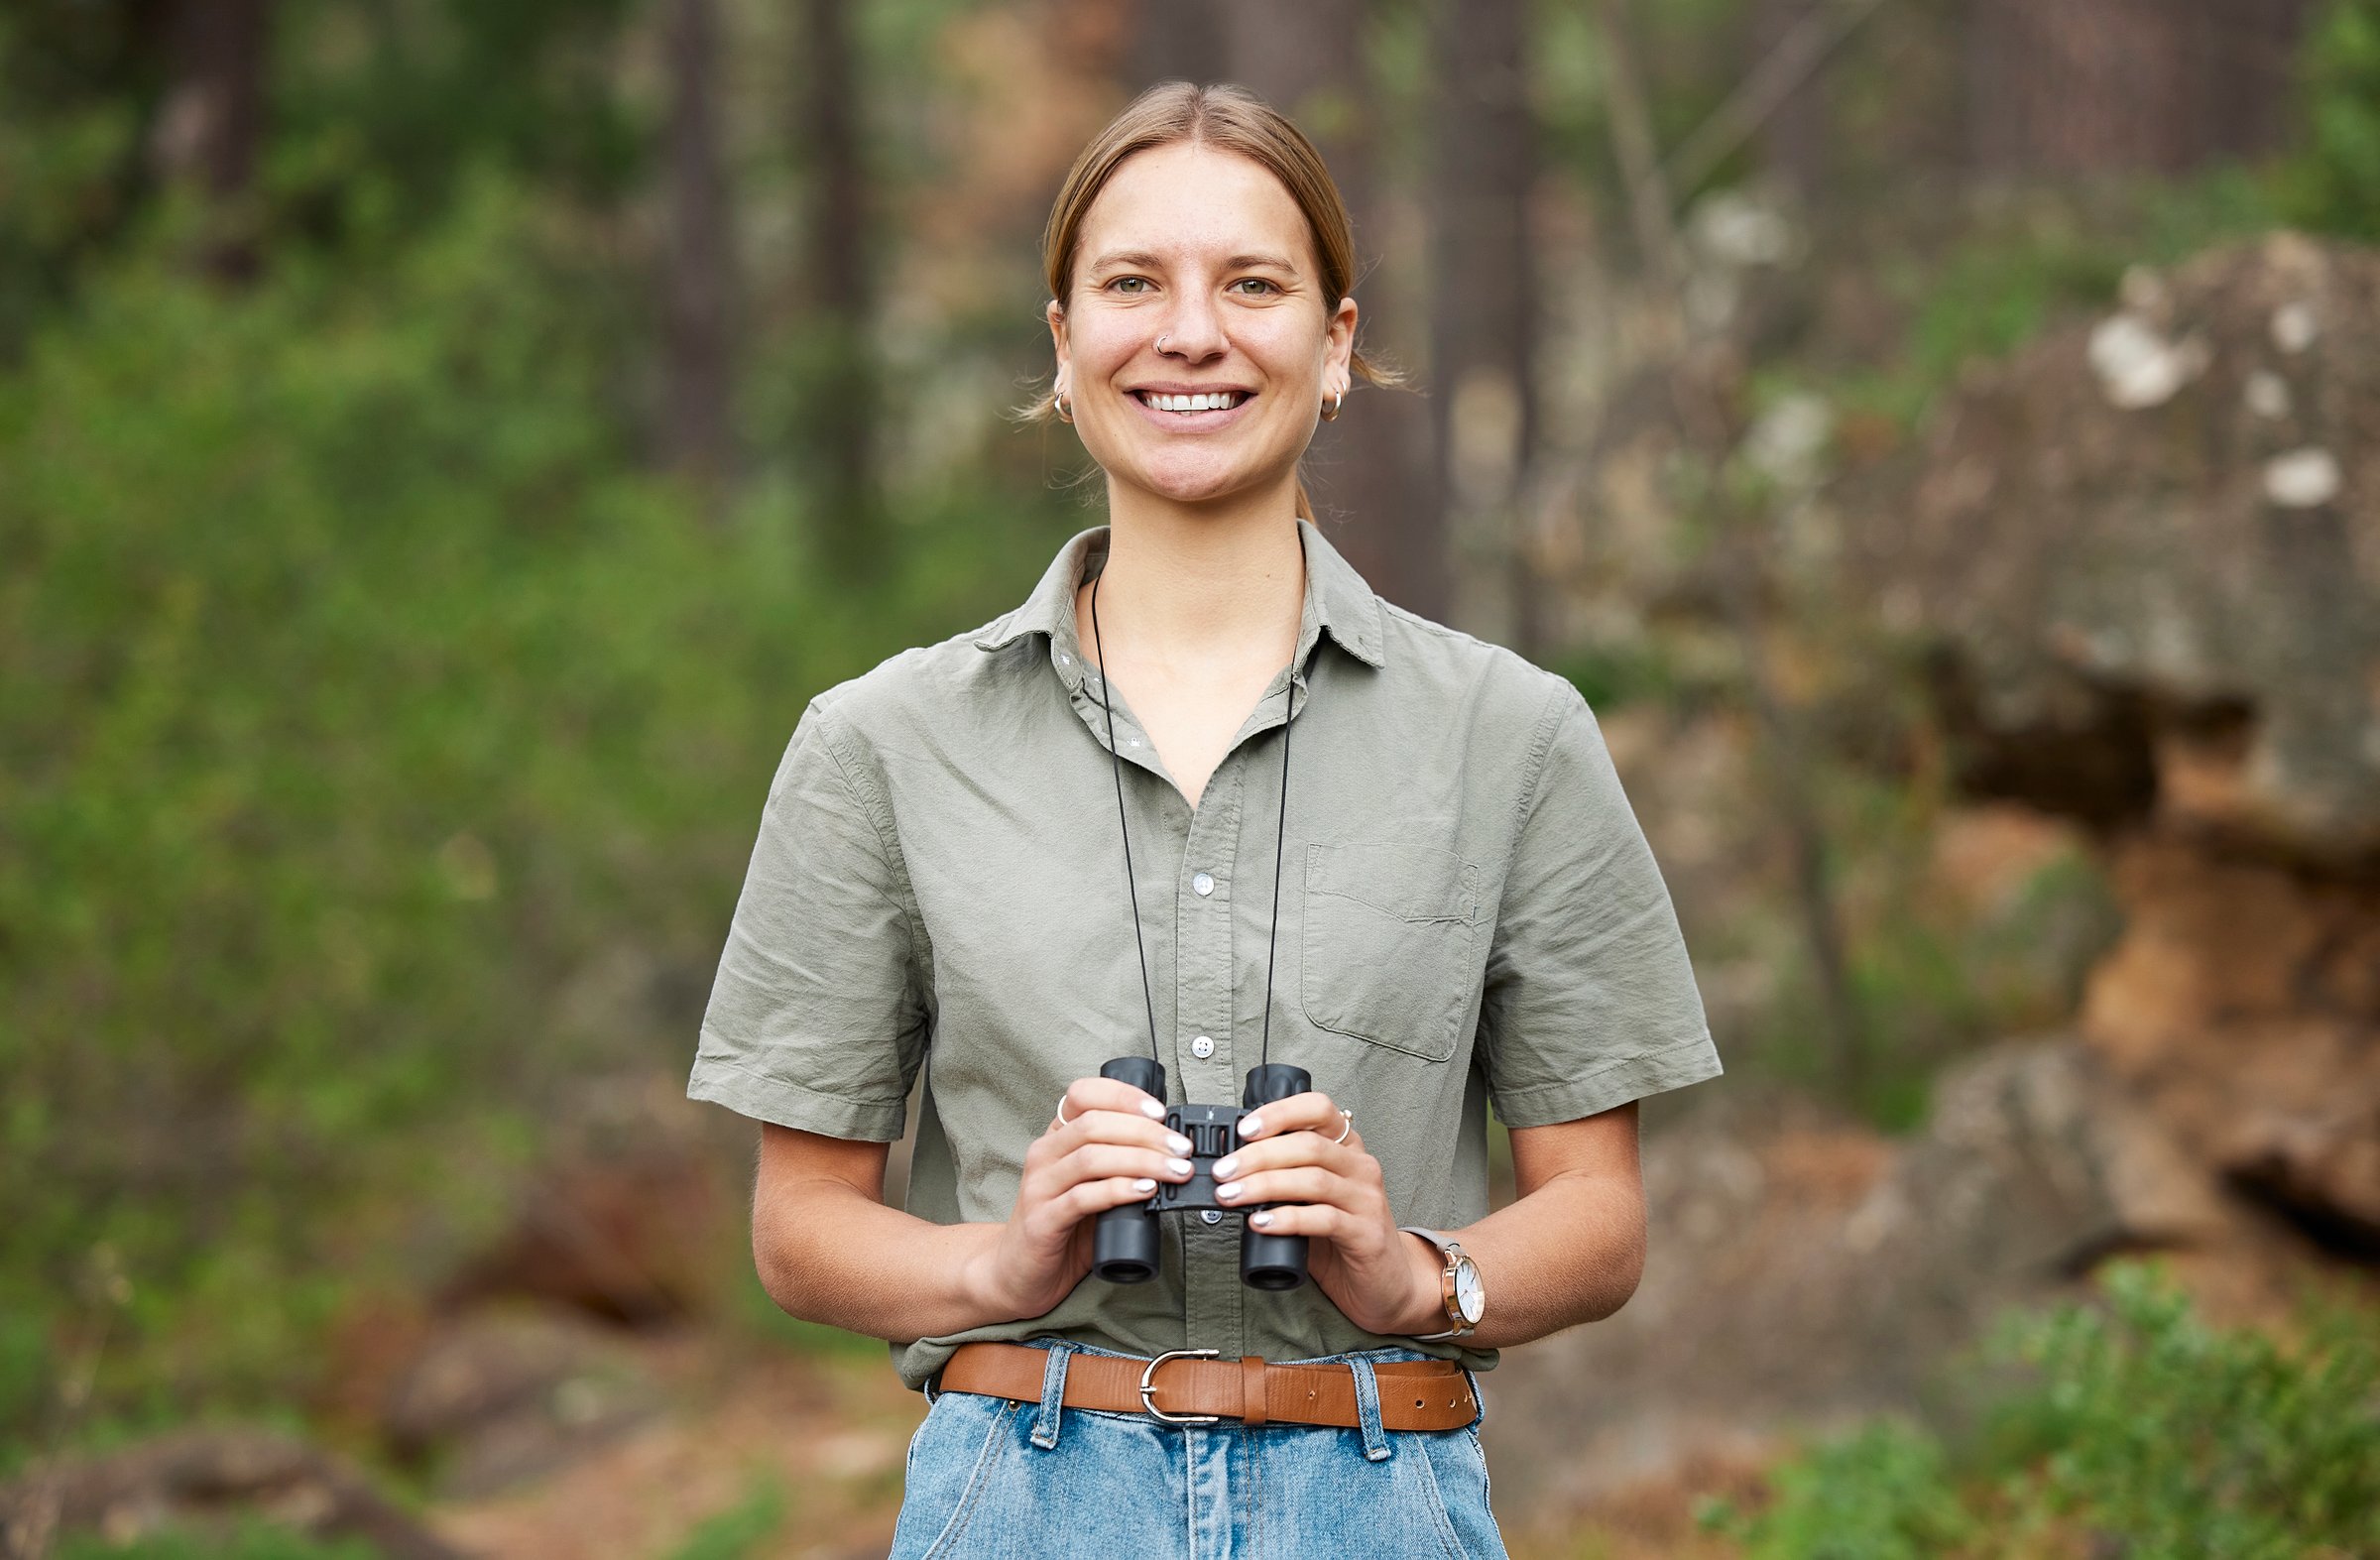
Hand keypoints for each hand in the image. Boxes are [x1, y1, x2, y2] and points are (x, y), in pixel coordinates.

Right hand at [963, 1076, 1195, 1320]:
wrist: (1019, 1272)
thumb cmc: (1063, 1226)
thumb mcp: (1092, 1185)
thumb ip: (1119, 1164)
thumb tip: (1173, 1150)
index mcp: (1057, 1138)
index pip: (1083, 1094)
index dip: (1124, 1096)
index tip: (1161, 1112)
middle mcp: (1044, 1155)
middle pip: (1095, 1124)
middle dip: (1146, 1132)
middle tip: (1181, 1148)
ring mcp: (1040, 1186)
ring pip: (1091, 1157)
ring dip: (1142, 1160)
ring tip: (1175, 1171)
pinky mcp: (1042, 1220)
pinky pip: (1082, 1197)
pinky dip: (1118, 1190)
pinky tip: (1145, 1192)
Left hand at [1210, 1091, 1440, 1336]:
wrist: (1384, 1283)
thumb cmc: (1340, 1237)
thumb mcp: (1310, 1198)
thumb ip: (1282, 1179)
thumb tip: (1229, 1168)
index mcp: (1346, 1148)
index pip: (1318, 1108)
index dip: (1279, 1113)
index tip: (1243, 1129)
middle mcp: (1361, 1167)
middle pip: (1307, 1145)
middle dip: (1258, 1155)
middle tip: (1223, 1171)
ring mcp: (1367, 1199)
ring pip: (1312, 1179)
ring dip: (1264, 1185)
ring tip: (1231, 1195)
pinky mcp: (1367, 1233)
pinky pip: (1323, 1218)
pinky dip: (1286, 1218)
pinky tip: (1260, 1222)